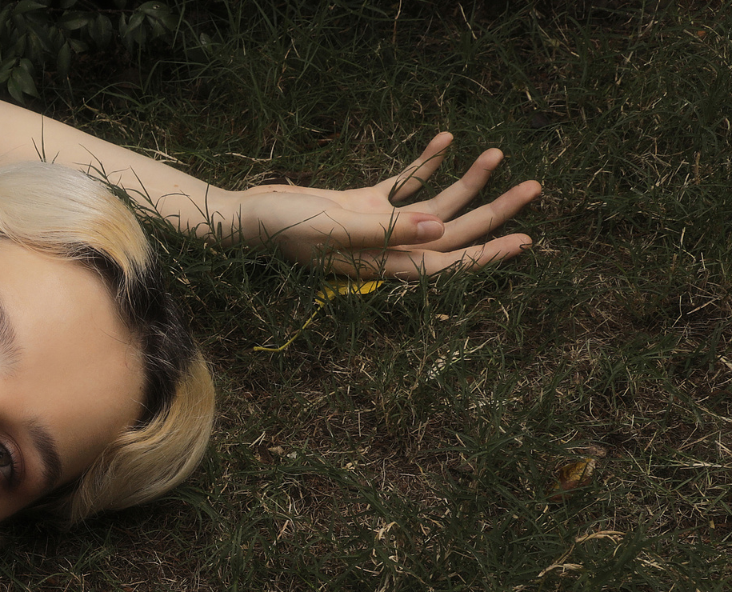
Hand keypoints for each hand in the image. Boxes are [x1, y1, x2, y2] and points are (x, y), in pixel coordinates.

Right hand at [222, 133, 541, 278]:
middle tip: (535, 186)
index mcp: (381, 262)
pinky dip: (425, 164)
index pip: (446, 262)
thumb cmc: (281, 227)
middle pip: (451, 232)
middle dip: (494, 211)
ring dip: (466, 181)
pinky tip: (446, 140)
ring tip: (497, 154)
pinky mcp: (361, 204)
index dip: (486, 254)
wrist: (244, 215)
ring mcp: (375, 225)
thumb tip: (441, 227)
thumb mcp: (334, 226)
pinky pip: (404, 184)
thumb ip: (387, 229)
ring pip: (434, 205)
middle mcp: (385, 247)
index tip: (523, 239)